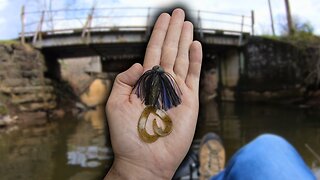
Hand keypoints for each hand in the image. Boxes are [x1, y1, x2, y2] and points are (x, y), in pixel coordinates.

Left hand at [105, 8, 201, 178]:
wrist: (144, 160)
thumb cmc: (127, 136)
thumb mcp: (115, 104)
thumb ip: (124, 80)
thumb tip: (139, 63)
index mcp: (144, 82)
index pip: (153, 51)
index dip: (158, 34)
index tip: (163, 18)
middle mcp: (161, 83)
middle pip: (169, 50)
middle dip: (174, 31)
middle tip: (179, 13)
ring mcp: (176, 91)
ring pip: (181, 59)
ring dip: (185, 41)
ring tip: (188, 24)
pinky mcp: (189, 101)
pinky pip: (192, 76)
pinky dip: (195, 60)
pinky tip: (196, 46)